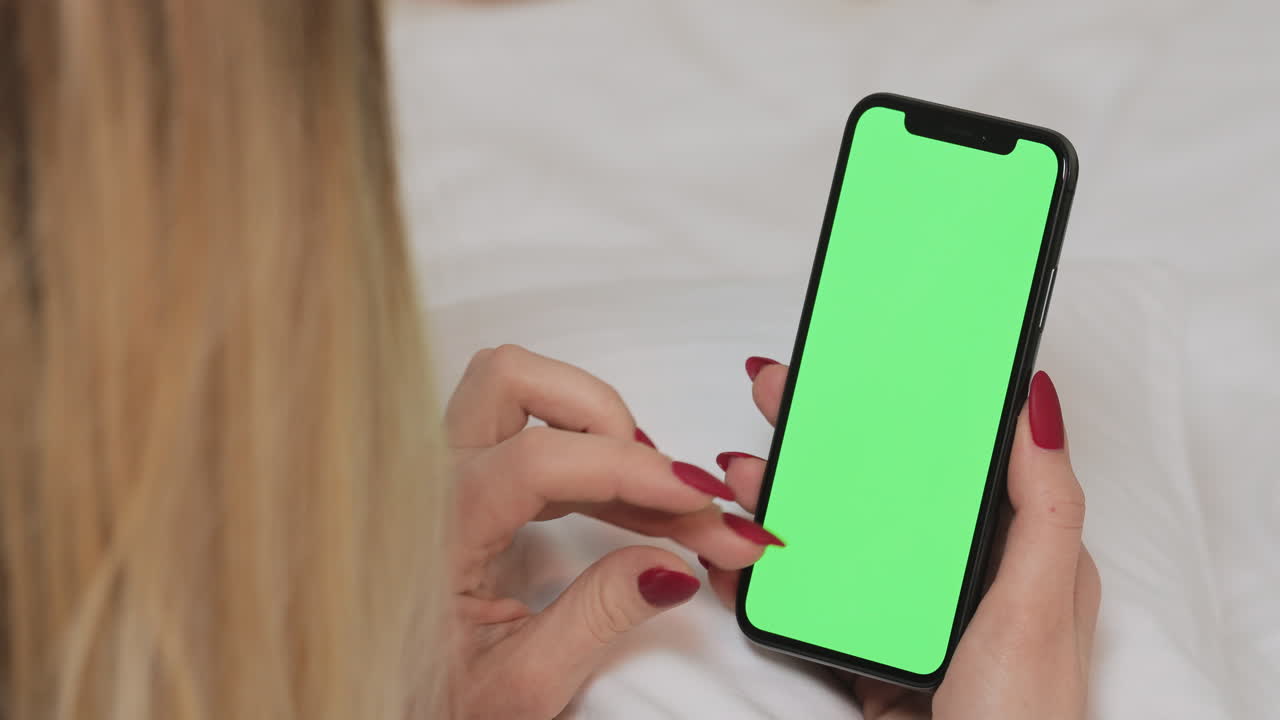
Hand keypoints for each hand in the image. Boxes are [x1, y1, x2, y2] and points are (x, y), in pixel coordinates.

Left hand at [444, 345, 777, 718]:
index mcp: (430, 532)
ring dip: (607, 435)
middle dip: (607, 416)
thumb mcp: (519, 685)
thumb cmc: (425, 702)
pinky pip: (538, 443)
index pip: (536, 458)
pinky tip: (648, 514)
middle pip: (515, 381)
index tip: (698, 498)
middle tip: (671, 486)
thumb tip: (670, 566)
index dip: (627, 468)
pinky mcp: (468, 488)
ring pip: (528, 400)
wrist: (374, 712)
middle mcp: (426, 484)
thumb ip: (595, 619)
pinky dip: (598, 465)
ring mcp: (444, 478)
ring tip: (675, 507)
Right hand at [707, 358, 1100, 719]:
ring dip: (786, 500)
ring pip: (840, 537)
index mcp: (1018, 550)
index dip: (910, 402)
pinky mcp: (870, 652)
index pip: (958, 453)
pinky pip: (813, 600)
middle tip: (776, 394)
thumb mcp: (1037, 603)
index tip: (862, 361)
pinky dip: (769, 574)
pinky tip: (735, 554)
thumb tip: (1039, 404)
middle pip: (886, 486)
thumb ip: (1042, 507)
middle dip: (827, 438)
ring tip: (741, 475)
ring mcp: (910, 615)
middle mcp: (962, 575)